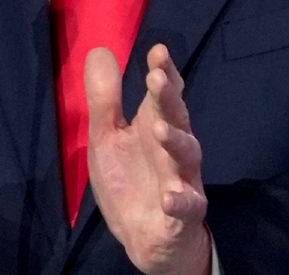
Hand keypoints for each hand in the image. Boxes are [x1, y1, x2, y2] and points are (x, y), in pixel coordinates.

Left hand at [86, 44, 211, 274]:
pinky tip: (171, 196)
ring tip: (159, 130)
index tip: (158, 51)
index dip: (164, 73)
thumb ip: (104, 98)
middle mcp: (172, 149)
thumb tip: (100, 49)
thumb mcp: (107, 136)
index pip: (163, 95)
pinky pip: (188, 206)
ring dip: (175, 141)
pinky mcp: (183, 214)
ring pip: (188, 156)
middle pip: (176, 118)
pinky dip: (182, 200)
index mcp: (153, 126)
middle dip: (169, 98)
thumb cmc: (129, 180)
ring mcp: (182, 179)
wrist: (144, 238)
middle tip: (157, 78)